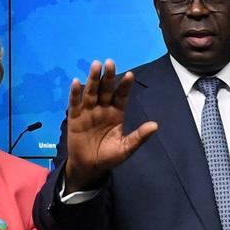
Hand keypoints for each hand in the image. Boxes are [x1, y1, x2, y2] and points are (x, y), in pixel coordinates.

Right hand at [63, 59, 158, 191]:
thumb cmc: (109, 156)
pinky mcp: (74, 118)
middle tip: (110, 62)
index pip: (121, 96)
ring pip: (91, 93)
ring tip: (96, 65)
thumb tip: (155, 125)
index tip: (130, 75)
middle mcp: (102, 109)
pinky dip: (75, 94)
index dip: (124, 86)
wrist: (90, 167)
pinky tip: (76, 82)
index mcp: (116, 113)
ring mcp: (88, 112)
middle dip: (108, 77)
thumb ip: (138, 137)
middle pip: (105, 90)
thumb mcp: (126, 148)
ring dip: (93, 79)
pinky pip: (74, 104)